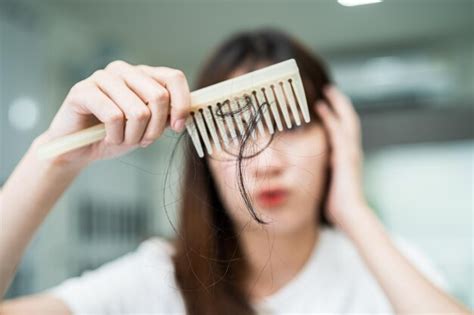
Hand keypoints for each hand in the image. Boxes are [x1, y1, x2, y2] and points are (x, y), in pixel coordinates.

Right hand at [41, 60, 190, 165]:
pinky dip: (116, 136)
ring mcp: (102, 77)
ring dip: (134, 136)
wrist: (79, 150)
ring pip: (138, 111)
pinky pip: (114, 117)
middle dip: (155, 128)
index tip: (177, 127)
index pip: (174, 77)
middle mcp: (124, 70)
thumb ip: (167, 117)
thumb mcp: (149, 128)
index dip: (181, 104)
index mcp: (143, 74)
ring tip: (123, 140)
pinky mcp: (82, 90)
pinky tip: (108, 138)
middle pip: (159, 96)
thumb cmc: (117, 136)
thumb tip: (186, 113)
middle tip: (144, 140)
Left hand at [314, 85, 368, 229]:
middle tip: (330, 89)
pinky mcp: (345, 157)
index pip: (345, 130)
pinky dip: (330, 117)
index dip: (338, 116)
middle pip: (350, 120)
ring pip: (346, 121)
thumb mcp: (330, 184)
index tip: (327, 104)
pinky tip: (321, 107)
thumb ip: (325, 173)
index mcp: (348, 157)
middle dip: (340, 103)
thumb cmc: (338, 205)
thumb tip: (314, 171)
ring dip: (336, 104)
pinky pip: (337, 131)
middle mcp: (352, 151)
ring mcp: (350, 153)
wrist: (351, 215)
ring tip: (326, 91)